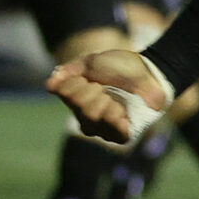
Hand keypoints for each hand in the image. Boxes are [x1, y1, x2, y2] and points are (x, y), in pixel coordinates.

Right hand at [46, 47, 171, 144]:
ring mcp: (103, 129)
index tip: (92, 78)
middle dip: (95, 92)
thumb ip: (69, 72)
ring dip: (107, 102)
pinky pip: (113, 132)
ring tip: (116, 98)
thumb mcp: (91, 62)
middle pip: (81, 108)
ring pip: (94, 118)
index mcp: (75, 101)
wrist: (148, 71)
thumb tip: (49, 85)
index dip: (79, 82)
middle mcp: (86, 118)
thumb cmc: (119, 66)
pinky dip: (117, 118)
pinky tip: (122, 110)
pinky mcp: (122, 135)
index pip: (66, 94)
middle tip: (106, 88)